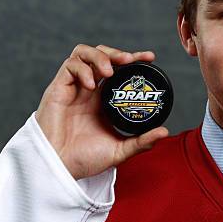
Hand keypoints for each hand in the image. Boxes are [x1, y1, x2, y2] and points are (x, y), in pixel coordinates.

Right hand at [35, 44, 167, 179]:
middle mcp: (88, 89)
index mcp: (102, 99)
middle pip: (101, 55)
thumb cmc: (84, 160)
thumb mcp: (119, 150)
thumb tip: (165, 132)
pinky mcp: (57, 89)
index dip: (133, 58)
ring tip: (110, 71)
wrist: (59, 169)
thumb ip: (141, 141)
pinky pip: (69, 66)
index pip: (118, 69)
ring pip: (83, 53)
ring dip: (99, 56)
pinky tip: (91, 85)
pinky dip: (82, 69)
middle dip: (116, 52)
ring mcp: (72, 87)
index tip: (150, 57)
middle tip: (130, 60)